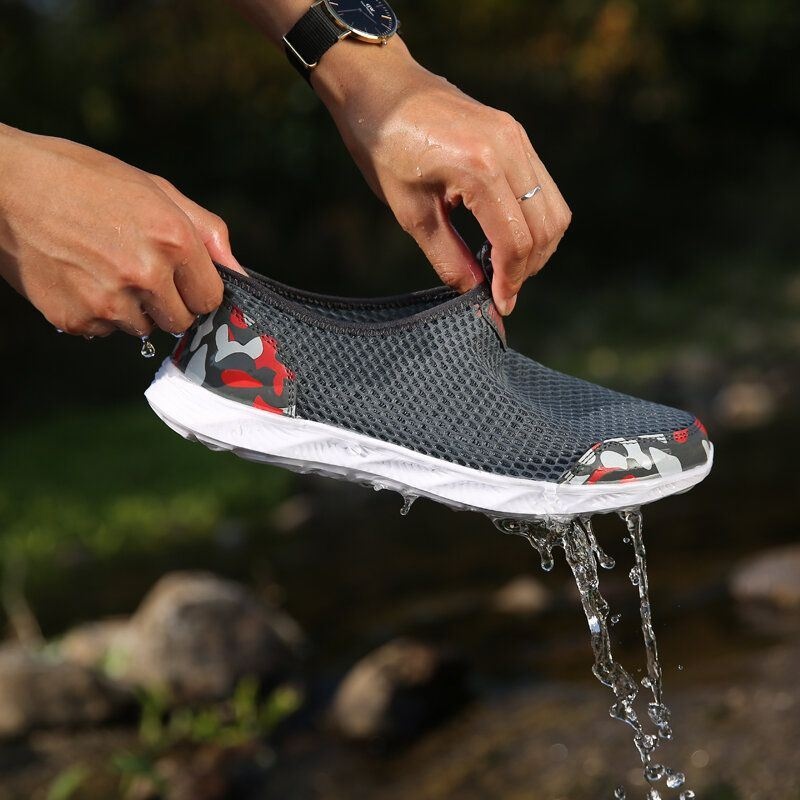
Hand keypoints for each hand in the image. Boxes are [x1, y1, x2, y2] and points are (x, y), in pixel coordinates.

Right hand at [0, 125, 242, 337]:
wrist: (3, 185)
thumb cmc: (85, 179)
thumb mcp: (154, 188)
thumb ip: (206, 231)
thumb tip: (239, 271)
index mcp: (174, 240)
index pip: (210, 298)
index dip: (196, 289)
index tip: (181, 277)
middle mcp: (146, 275)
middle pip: (180, 321)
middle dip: (168, 303)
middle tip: (139, 271)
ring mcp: (109, 302)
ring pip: (143, 329)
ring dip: (133, 309)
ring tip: (103, 268)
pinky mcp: (76, 319)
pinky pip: (104, 332)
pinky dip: (97, 313)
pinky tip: (78, 278)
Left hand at [314, 39, 571, 314]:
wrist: (381, 89)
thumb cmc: (386, 148)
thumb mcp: (411, 213)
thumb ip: (448, 257)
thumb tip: (475, 293)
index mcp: (480, 169)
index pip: (516, 240)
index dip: (511, 280)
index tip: (500, 304)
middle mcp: (510, 149)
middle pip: (546, 227)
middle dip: (528, 267)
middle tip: (502, 288)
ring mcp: (518, 138)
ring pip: (554, 209)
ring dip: (537, 246)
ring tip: (505, 266)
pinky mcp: (517, 135)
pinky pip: (543, 188)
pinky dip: (533, 220)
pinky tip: (505, 236)